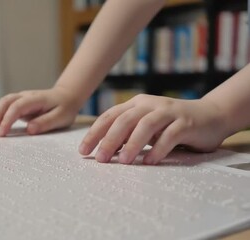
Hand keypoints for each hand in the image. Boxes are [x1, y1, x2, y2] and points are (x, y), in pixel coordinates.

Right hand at [0, 87, 80, 136]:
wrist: (66, 96)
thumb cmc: (64, 108)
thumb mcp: (61, 117)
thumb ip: (45, 122)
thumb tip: (29, 129)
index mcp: (36, 99)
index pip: (17, 106)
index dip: (7, 119)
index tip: (1, 133)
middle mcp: (25, 96)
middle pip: (5, 102)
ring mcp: (19, 99)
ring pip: (0, 103)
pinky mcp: (17, 104)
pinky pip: (1, 107)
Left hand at [79, 94, 227, 164]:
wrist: (210, 116)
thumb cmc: (171, 125)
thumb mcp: (145, 128)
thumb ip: (127, 135)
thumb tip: (104, 151)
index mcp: (136, 104)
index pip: (109, 116)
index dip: (94, 133)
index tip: (83, 151)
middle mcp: (149, 105)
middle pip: (124, 120)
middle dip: (109, 140)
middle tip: (100, 159)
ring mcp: (168, 112)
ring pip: (145, 125)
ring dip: (132, 144)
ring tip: (123, 161)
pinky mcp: (186, 122)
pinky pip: (169, 135)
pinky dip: (158, 149)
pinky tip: (149, 162)